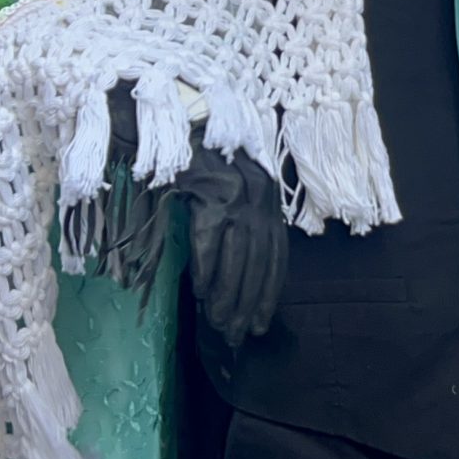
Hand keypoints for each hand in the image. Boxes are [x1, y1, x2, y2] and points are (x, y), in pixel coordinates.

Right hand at [174, 145, 288, 342]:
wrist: (183, 125)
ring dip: (227, 293)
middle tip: (238, 333)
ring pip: (237, 255)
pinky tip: (201, 292)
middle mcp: (260, 196)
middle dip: (249, 301)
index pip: (275, 255)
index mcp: (268, 199)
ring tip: (218, 321)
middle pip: (258, 261)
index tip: (260, 322)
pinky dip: (207, 268)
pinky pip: (210, 239)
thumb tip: (237, 280)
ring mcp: (237, 193)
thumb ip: (244, 229)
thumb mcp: (236, 194)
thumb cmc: (206, 163)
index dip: (268, 292)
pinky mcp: (211, 191)